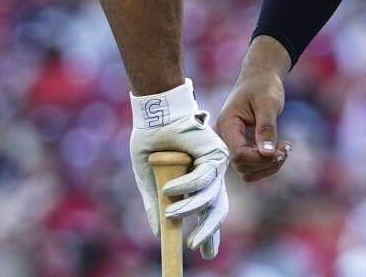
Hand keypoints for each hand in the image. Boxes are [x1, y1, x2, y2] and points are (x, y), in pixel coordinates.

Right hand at [129, 80, 229, 258]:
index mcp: (198, 181)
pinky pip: (202, 177)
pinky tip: (170, 189)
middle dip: (208, 230)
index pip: (209, 210)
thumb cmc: (150, 142)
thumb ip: (155, 204)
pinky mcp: (215, 152)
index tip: (205, 253)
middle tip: (195, 246)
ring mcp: (215, 163)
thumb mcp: (149, 178)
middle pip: (217, 208)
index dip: (209, 232)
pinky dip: (186, 185)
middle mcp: (211, 174)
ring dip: (189, 208)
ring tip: (170, 213)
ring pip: (210, 196)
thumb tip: (160, 233)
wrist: (154, 113)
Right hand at [216, 39, 292, 182]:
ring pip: (248, 171)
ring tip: (285, 149)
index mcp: (227, 125)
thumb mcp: (268, 103)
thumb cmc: (263, 85)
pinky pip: (254, 165)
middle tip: (286, 148)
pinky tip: (281, 149)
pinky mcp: (244, 146)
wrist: (260, 77)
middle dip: (267, 163)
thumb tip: (268, 154)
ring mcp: (234, 143)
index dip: (260, 158)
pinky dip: (269, 163)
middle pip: (242, 167)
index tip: (281, 151)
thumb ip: (266, 128)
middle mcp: (226, 138)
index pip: (239, 155)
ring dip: (269, 166)